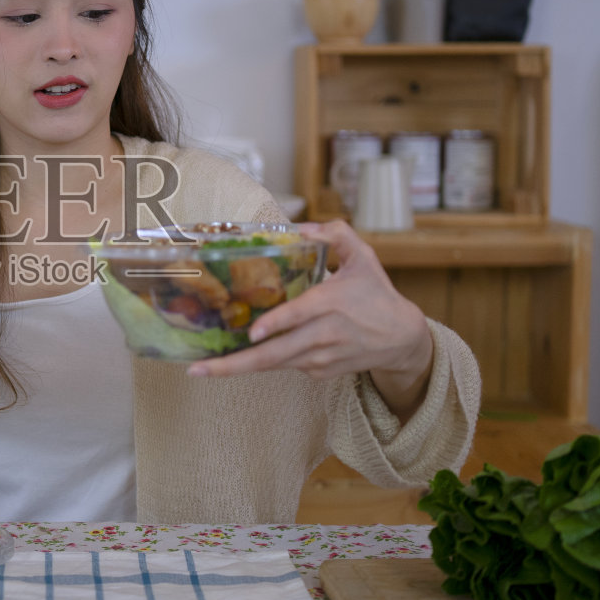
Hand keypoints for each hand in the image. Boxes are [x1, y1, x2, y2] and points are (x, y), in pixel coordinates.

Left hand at [187, 219, 433, 417]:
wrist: (402, 339)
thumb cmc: (377, 293)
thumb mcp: (364, 256)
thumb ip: (335, 234)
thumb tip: (301, 227)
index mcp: (331, 303)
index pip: (299, 316)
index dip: (275, 325)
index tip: (250, 333)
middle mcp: (323, 335)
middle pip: (274, 354)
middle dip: (233, 365)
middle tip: (197, 369)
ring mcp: (320, 358)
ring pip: (274, 365)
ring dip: (238, 368)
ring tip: (201, 369)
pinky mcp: (320, 372)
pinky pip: (287, 366)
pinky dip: (266, 361)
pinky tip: (240, 357)